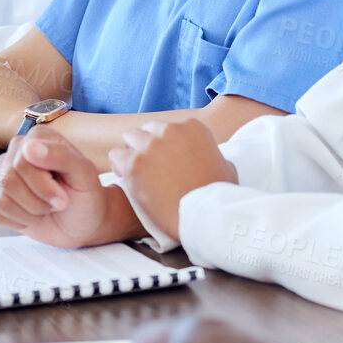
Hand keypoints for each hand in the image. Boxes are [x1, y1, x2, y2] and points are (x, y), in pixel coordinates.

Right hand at [0, 128, 142, 247]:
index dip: (43, 184)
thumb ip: (61, 156)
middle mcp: (17, 151)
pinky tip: (35, 214)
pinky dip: (20, 220)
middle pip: (9, 179)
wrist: (83, 222)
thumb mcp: (84, 175)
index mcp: (39, 137)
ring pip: (2, 198)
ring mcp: (4, 173)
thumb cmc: (85, 195)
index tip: (63, 195)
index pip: (23, 160)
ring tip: (47, 207)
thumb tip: (30, 146)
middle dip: (38, 200)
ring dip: (31, 211)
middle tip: (58, 202)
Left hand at [107, 120, 238, 241]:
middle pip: (148, 130)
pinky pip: (116, 156)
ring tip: (137, 172)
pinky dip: (120, 166)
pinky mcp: (133, 164)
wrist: (202, 216)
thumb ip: (211, 154)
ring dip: (133, 152)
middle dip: (148, 145)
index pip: (169, 128)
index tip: (167, 159)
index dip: (166, 144)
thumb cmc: (216, 195)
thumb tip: (208, 157)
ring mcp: (150, 146)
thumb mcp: (225, 166)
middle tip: (150, 166)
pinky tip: (128, 178)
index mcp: (193, 127)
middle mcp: (170, 130)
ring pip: (130, 138)